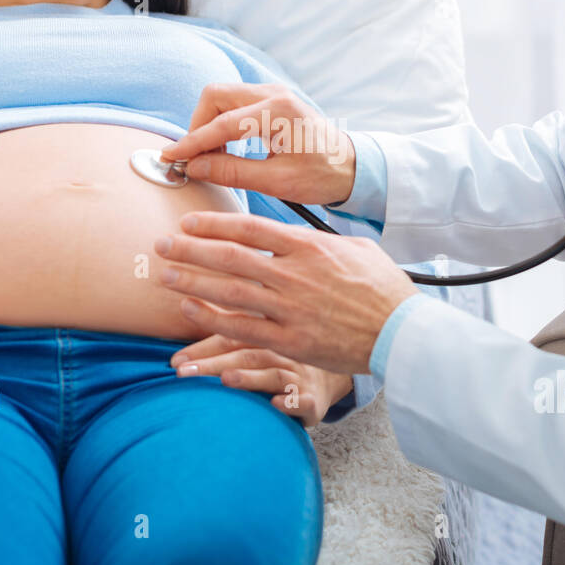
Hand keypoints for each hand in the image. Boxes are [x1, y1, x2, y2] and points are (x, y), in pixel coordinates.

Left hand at [155, 211, 418, 374]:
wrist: (403, 331)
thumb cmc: (383, 287)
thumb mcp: (355, 247)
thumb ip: (318, 240)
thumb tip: (292, 233)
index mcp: (309, 246)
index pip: (250, 227)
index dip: (213, 223)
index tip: (188, 222)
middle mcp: (295, 275)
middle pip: (230, 257)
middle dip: (190, 250)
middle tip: (161, 245)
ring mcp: (291, 310)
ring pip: (229, 293)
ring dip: (192, 283)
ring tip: (164, 277)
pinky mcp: (292, 342)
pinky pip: (242, 329)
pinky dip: (212, 320)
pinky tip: (190, 312)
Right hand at [157, 82, 356, 205]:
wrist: (351, 166)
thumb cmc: (322, 175)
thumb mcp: (277, 182)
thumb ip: (232, 173)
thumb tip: (195, 167)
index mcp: (278, 112)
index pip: (221, 123)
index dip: (191, 142)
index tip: (171, 157)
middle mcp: (274, 94)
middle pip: (215, 96)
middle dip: (198, 126)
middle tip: (196, 159)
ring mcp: (273, 94)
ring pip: (221, 97)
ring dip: (209, 125)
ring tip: (212, 158)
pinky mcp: (271, 100)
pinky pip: (233, 104)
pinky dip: (221, 124)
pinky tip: (225, 150)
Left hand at [169, 333, 353, 426]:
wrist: (333, 376)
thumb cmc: (282, 363)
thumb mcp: (259, 348)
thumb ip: (223, 347)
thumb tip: (173, 359)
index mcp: (266, 337)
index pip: (231, 339)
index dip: (203, 349)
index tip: (175, 362)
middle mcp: (282, 352)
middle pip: (246, 355)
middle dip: (213, 364)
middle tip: (184, 374)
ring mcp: (299, 376)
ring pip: (273, 375)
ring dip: (249, 377)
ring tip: (226, 380)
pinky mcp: (314, 401)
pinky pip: (303, 400)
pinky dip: (289, 402)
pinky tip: (274, 404)